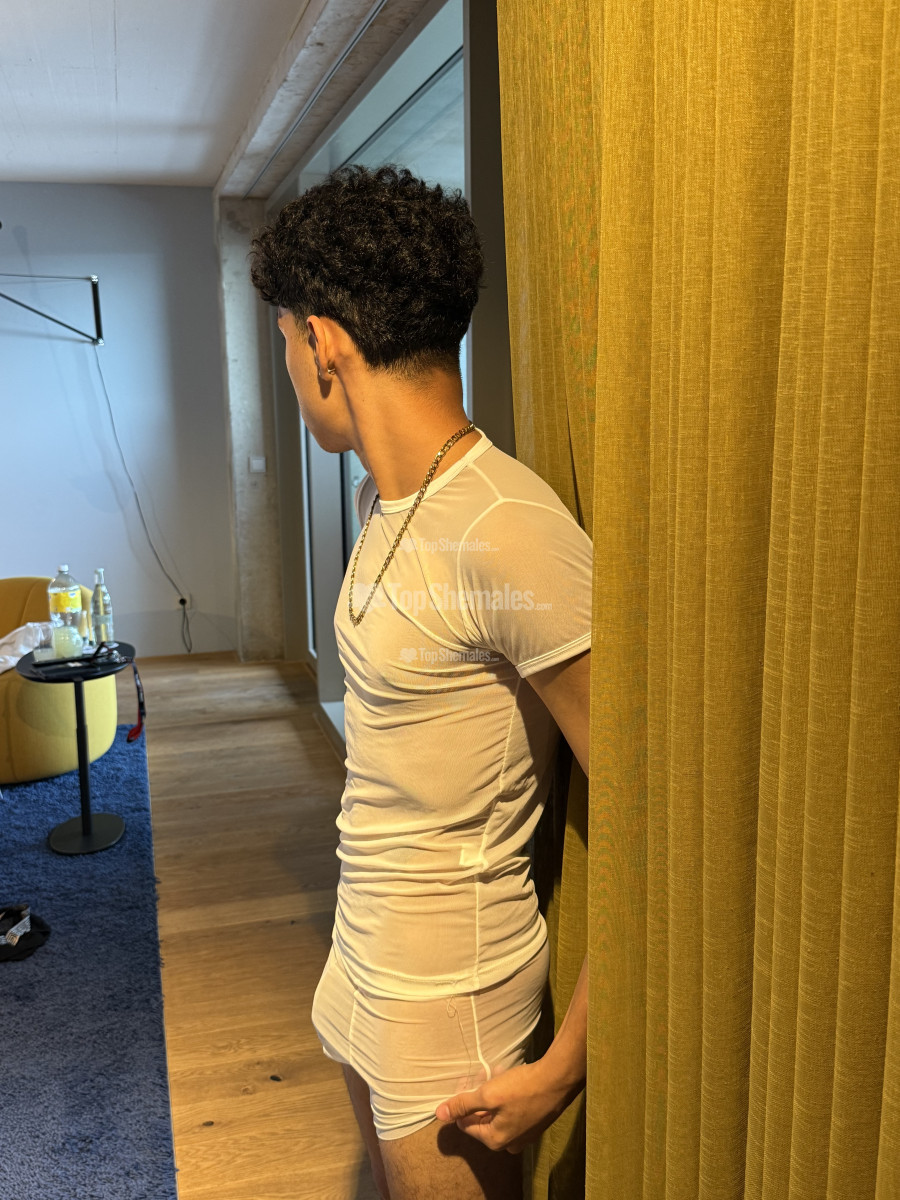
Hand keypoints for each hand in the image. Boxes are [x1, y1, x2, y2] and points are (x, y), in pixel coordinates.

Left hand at [435, 1057, 578, 1152]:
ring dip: (492, 1091)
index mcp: (495, 1140)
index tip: (466, 1081)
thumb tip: (439, 1114)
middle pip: (481, 1118)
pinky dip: (506, 1094)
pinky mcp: (533, 1122)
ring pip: (496, 1112)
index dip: (462, 1101)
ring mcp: (523, 1134)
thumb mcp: (488, 1094)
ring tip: (496, 1071)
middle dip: (478, 1095)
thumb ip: (463, 1104)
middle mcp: (509, 1143)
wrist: (558, 1080)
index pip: (465, 1124)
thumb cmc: (523, 1088)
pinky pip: (511, 1110)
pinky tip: (509, 1077)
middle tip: (481, 1074)